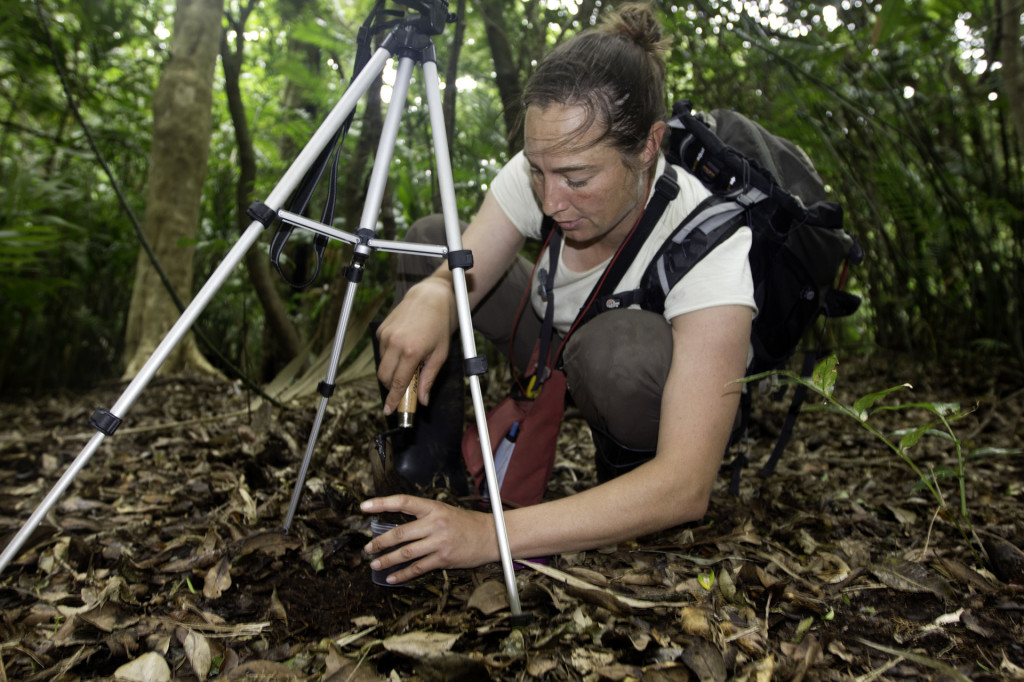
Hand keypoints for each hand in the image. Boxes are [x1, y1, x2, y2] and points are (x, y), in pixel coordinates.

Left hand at [361, 495, 496, 583]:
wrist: (491, 536)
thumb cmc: (466, 523)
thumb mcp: (444, 512)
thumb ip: (423, 517)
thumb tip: (397, 526)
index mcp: (433, 507)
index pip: (403, 502)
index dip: (382, 503)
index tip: (364, 507)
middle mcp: (435, 523)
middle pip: (400, 533)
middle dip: (380, 542)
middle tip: (367, 548)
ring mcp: (439, 542)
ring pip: (406, 553)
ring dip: (387, 560)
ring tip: (375, 564)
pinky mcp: (444, 559)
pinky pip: (418, 568)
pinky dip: (403, 574)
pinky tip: (392, 578)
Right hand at [375, 277, 456, 414]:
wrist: (430, 297)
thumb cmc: (439, 325)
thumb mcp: (440, 354)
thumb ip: (430, 378)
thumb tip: (423, 400)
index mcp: (412, 351)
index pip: (398, 382)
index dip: (393, 399)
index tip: (389, 410)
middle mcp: (395, 343)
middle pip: (384, 376)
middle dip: (390, 387)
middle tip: (402, 389)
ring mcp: (386, 335)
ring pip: (381, 364)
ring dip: (391, 371)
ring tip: (408, 363)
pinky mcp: (381, 330)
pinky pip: (381, 351)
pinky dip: (390, 356)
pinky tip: (403, 348)